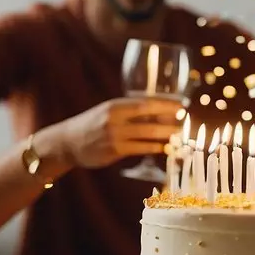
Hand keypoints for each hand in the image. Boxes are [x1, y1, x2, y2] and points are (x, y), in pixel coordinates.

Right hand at [47, 97, 182, 170]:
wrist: (67, 142)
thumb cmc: (92, 124)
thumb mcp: (108, 111)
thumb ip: (129, 111)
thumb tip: (158, 113)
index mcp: (115, 105)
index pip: (146, 103)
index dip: (166, 105)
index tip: (182, 106)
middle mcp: (114, 119)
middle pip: (150, 119)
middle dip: (170, 121)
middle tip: (186, 122)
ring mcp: (114, 136)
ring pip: (147, 136)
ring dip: (166, 136)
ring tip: (180, 136)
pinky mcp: (114, 152)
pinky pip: (140, 149)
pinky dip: (155, 148)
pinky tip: (165, 148)